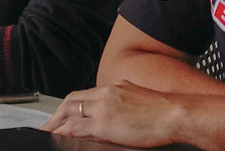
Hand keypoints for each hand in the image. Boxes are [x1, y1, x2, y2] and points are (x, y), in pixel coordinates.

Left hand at [43, 81, 182, 146]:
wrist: (175, 114)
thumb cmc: (165, 112)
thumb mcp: (141, 100)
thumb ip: (125, 103)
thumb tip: (118, 114)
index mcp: (117, 87)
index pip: (86, 94)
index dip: (72, 105)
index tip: (65, 114)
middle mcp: (108, 92)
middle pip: (72, 100)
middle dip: (57, 113)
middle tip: (50, 124)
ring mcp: (104, 107)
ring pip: (70, 112)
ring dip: (56, 123)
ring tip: (49, 131)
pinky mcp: (104, 123)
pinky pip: (76, 128)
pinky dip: (64, 132)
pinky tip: (59, 137)